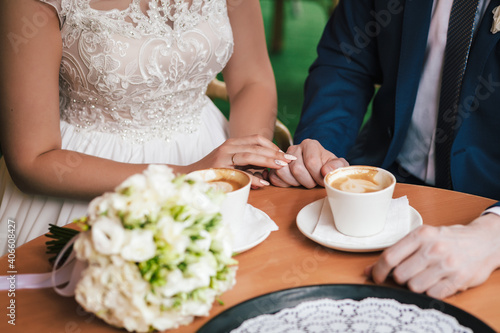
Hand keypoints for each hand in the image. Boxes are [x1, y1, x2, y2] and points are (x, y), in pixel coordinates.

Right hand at [188, 135, 295, 187]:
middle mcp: (227, 147)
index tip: (285, 154)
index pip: (256, 139)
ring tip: (281, 167)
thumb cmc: (213, 171)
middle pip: (256, 146)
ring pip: (249, 155)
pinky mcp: (218, 170)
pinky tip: (263, 183)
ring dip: (267, 161)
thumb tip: (269, 169)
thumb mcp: (231, 162)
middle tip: (289, 160)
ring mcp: (222, 157)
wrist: (188, 176)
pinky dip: (252, 177)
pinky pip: (239, 172)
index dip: (272, 145)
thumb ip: (248, 163)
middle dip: (275, 153)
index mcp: (232, 143)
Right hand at [268, 139, 347, 187]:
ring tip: (303, 181)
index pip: (311, 162)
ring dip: (295, 182)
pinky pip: (275, 177)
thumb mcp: (338, 165)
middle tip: (313, 182)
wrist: (318, 168)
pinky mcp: (275, 166)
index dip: (318, 177)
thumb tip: (325, 171)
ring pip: (282, 171)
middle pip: (297, 169)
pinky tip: (294, 183)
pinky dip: (284, 184)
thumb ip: (337, 166)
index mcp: (310, 144)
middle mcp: (295, 148)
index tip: (323, 181)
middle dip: (307, 181)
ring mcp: (283, 157)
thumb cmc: (327, 166)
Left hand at [365, 213, 499, 298]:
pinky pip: (432, 294)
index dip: (378, 270)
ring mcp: (446, 264)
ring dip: (415, 286)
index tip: (375, 276)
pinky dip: (430, 292)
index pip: (390, 257)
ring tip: (423, 277)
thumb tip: (369, 270)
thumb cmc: (448, 239)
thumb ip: (397, 252)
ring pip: (414, 286)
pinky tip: (435, 282)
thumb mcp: (422, 238)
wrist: (483, 241)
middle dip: (399, 278)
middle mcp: (433, 248)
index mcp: (421, 234)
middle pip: (400, 275)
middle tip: (407, 274)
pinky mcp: (458, 279)